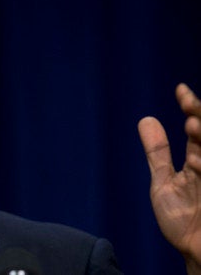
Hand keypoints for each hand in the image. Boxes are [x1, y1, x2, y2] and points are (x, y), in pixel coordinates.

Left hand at [138, 83, 200, 273]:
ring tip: (192, 124)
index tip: (180, 91)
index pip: (199, 126)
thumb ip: (158, 152)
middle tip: (189, 105)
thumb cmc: (184, 218)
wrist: (194, 251)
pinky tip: (196, 161)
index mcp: (200, 159)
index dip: (193, 106)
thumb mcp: (165, 182)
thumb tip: (146, 119)